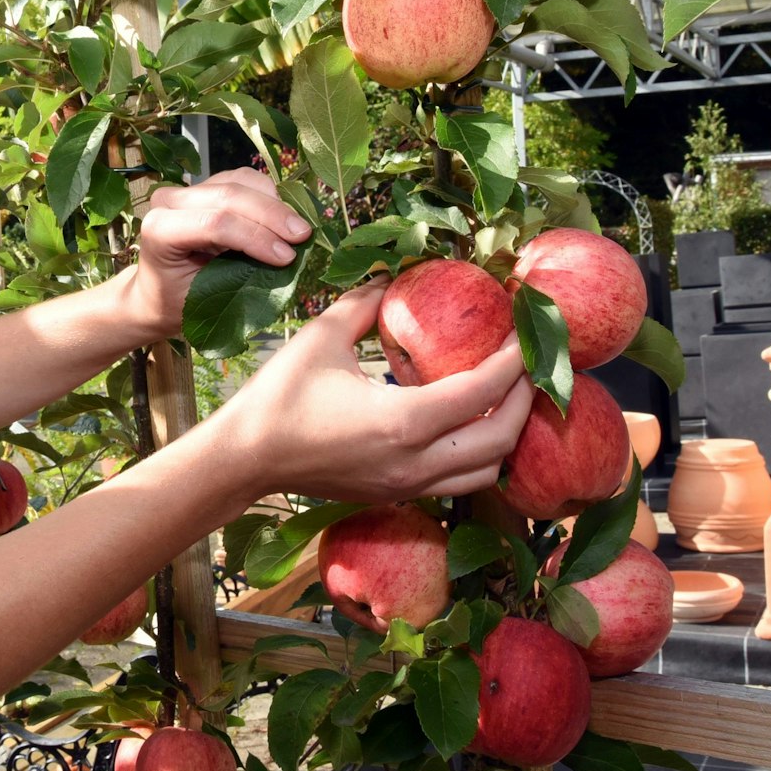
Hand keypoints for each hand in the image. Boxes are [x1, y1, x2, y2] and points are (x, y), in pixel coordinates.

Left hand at [126, 168, 314, 337]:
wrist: (156, 292)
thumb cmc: (177, 301)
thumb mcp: (204, 299)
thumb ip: (240, 277)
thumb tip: (288, 259)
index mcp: (160, 230)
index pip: (215, 223)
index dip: (256, 237)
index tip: (287, 257)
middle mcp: (169, 201)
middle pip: (229, 194)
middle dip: (272, 215)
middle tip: (304, 236)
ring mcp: (188, 189)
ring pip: (241, 181)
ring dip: (276, 203)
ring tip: (299, 230)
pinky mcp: (207, 185)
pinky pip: (245, 180)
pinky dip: (271, 196)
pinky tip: (287, 218)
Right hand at [215, 280, 532, 504]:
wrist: (245, 459)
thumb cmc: (279, 397)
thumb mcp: (322, 337)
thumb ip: (366, 304)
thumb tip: (394, 276)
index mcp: (403, 421)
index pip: (481, 391)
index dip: (512, 361)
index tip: (525, 333)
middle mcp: (415, 462)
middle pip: (500, 439)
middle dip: (522, 400)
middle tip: (526, 364)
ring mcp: (406, 485)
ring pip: (485, 471)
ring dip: (505, 434)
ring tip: (505, 397)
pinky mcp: (396, 494)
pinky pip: (457, 481)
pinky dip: (477, 454)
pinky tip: (468, 423)